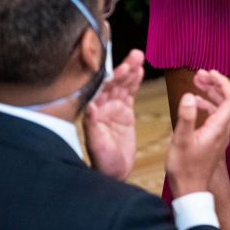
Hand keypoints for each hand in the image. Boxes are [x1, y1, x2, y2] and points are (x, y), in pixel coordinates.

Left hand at [84, 49, 144, 180]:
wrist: (113, 173)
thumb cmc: (102, 162)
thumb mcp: (97, 145)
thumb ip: (92, 125)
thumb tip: (90, 106)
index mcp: (93, 113)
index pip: (101, 89)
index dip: (110, 77)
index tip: (120, 67)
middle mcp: (101, 107)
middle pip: (112, 82)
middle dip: (123, 69)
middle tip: (134, 57)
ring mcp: (113, 108)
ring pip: (122, 85)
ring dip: (130, 70)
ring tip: (138, 56)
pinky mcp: (124, 112)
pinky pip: (130, 93)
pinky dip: (135, 81)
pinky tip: (140, 70)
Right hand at [166, 69, 229, 197]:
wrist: (191, 189)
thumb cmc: (185, 168)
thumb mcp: (181, 140)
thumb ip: (186, 116)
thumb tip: (190, 95)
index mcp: (219, 127)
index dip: (223, 82)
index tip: (209, 72)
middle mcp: (224, 129)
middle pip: (228, 99)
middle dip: (216, 83)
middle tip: (200, 74)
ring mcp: (220, 134)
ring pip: (222, 107)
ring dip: (211, 92)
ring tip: (197, 82)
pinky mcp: (214, 138)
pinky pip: (216, 115)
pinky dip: (208, 104)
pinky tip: (195, 103)